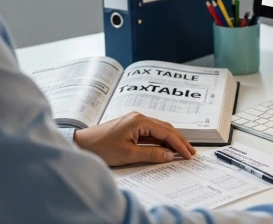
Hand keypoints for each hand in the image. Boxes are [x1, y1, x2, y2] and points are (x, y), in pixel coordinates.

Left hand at [73, 112, 195, 166]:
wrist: (82, 144)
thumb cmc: (101, 147)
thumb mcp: (128, 154)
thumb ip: (151, 154)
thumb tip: (169, 155)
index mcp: (140, 121)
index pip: (167, 132)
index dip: (179, 144)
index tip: (188, 154)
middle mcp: (139, 117)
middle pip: (166, 128)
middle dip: (179, 141)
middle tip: (191, 152)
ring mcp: (135, 121)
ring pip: (160, 129)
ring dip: (172, 140)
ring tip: (182, 151)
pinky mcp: (131, 127)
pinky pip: (152, 132)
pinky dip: (161, 140)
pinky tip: (166, 148)